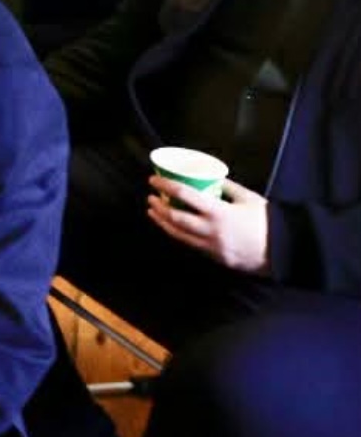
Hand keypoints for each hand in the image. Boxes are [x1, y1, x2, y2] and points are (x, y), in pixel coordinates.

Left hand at [148, 176, 270, 273]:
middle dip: (158, 207)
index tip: (153, 180)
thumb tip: (210, 177)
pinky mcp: (216, 259)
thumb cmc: (267, 220)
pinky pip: (192, 245)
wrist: (286, 250)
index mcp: (218, 212)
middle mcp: (211, 231)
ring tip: (154, 213)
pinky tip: (174, 228)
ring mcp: (212, 247)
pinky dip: (179, 235)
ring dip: (163, 223)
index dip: (165, 186)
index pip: (184, 195)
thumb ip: (226, 187)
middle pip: (175, 218)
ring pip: (179, 235)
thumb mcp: (247, 198)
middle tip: (151, 198)